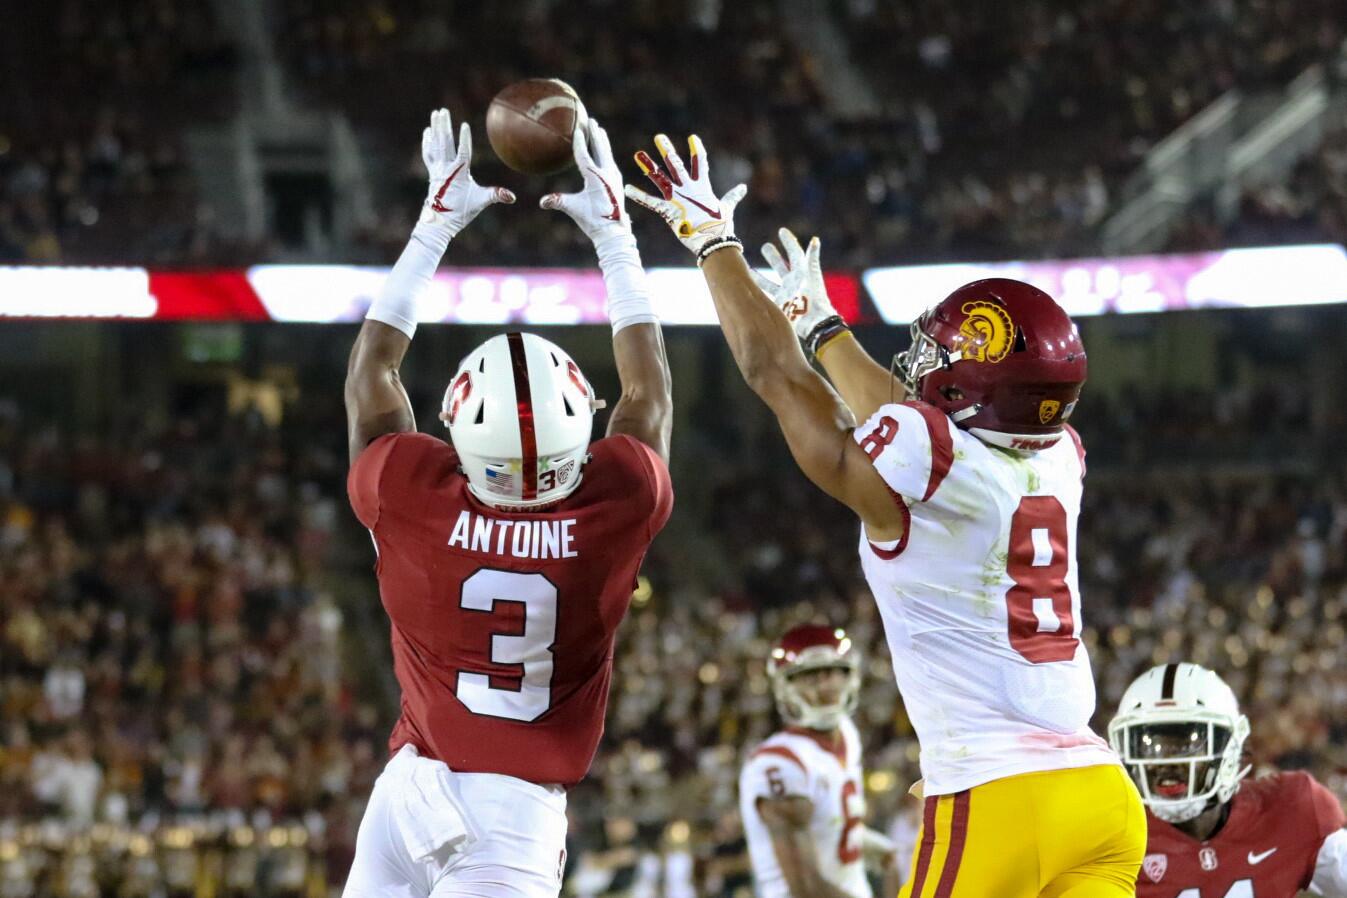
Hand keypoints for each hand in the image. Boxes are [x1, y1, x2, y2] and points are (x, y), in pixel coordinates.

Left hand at [418, 108, 514, 239]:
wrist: (439, 222)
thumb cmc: (461, 212)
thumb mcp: (480, 202)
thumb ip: (496, 195)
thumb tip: (512, 197)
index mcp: (459, 173)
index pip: (462, 153)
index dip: (464, 139)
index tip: (464, 124)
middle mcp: (446, 169)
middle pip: (445, 143)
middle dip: (444, 126)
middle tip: (443, 110)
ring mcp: (437, 170)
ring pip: (435, 145)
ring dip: (435, 128)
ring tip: (435, 114)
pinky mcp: (432, 173)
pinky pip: (428, 154)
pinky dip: (427, 142)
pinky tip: (427, 132)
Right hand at [540, 118, 630, 247]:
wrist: (614, 231)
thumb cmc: (593, 220)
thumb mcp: (574, 209)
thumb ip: (558, 202)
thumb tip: (542, 202)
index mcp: (596, 177)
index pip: (585, 155)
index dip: (579, 141)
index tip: (577, 128)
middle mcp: (607, 173)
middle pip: (600, 147)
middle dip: (594, 133)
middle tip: (590, 119)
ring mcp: (614, 176)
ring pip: (607, 152)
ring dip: (602, 140)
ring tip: (598, 129)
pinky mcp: (616, 180)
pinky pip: (609, 160)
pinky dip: (605, 151)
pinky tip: (603, 150)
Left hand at [624, 134, 745, 257]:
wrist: (713, 240)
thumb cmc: (721, 226)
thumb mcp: (727, 207)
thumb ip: (733, 196)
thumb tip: (743, 188)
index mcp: (703, 187)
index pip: (700, 163)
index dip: (697, 150)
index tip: (692, 138)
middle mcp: (688, 189)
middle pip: (676, 165)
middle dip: (667, 150)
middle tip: (659, 137)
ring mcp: (677, 198)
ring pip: (661, 178)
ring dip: (649, 166)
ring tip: (638, 155)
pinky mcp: (668, 211)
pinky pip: (650, 202)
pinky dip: (638, 196)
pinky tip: (627, 189)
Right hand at [751, 228, 837, 340]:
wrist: (814, 323)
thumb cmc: (814, 297)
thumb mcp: (811, 275)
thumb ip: (812, 257)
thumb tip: (815, 239)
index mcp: (801, 272)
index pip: (794, 253)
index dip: (788, 241)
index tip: (781, 231)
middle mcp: (793, 282)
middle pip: (781, 266)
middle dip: (773, 256)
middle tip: (765, 247)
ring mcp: (786, 294)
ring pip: (770, 281)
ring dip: (759, 275)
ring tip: (748, 269)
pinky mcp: (780, 305)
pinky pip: (766, 296)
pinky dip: (757, 292)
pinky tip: (747, 288)